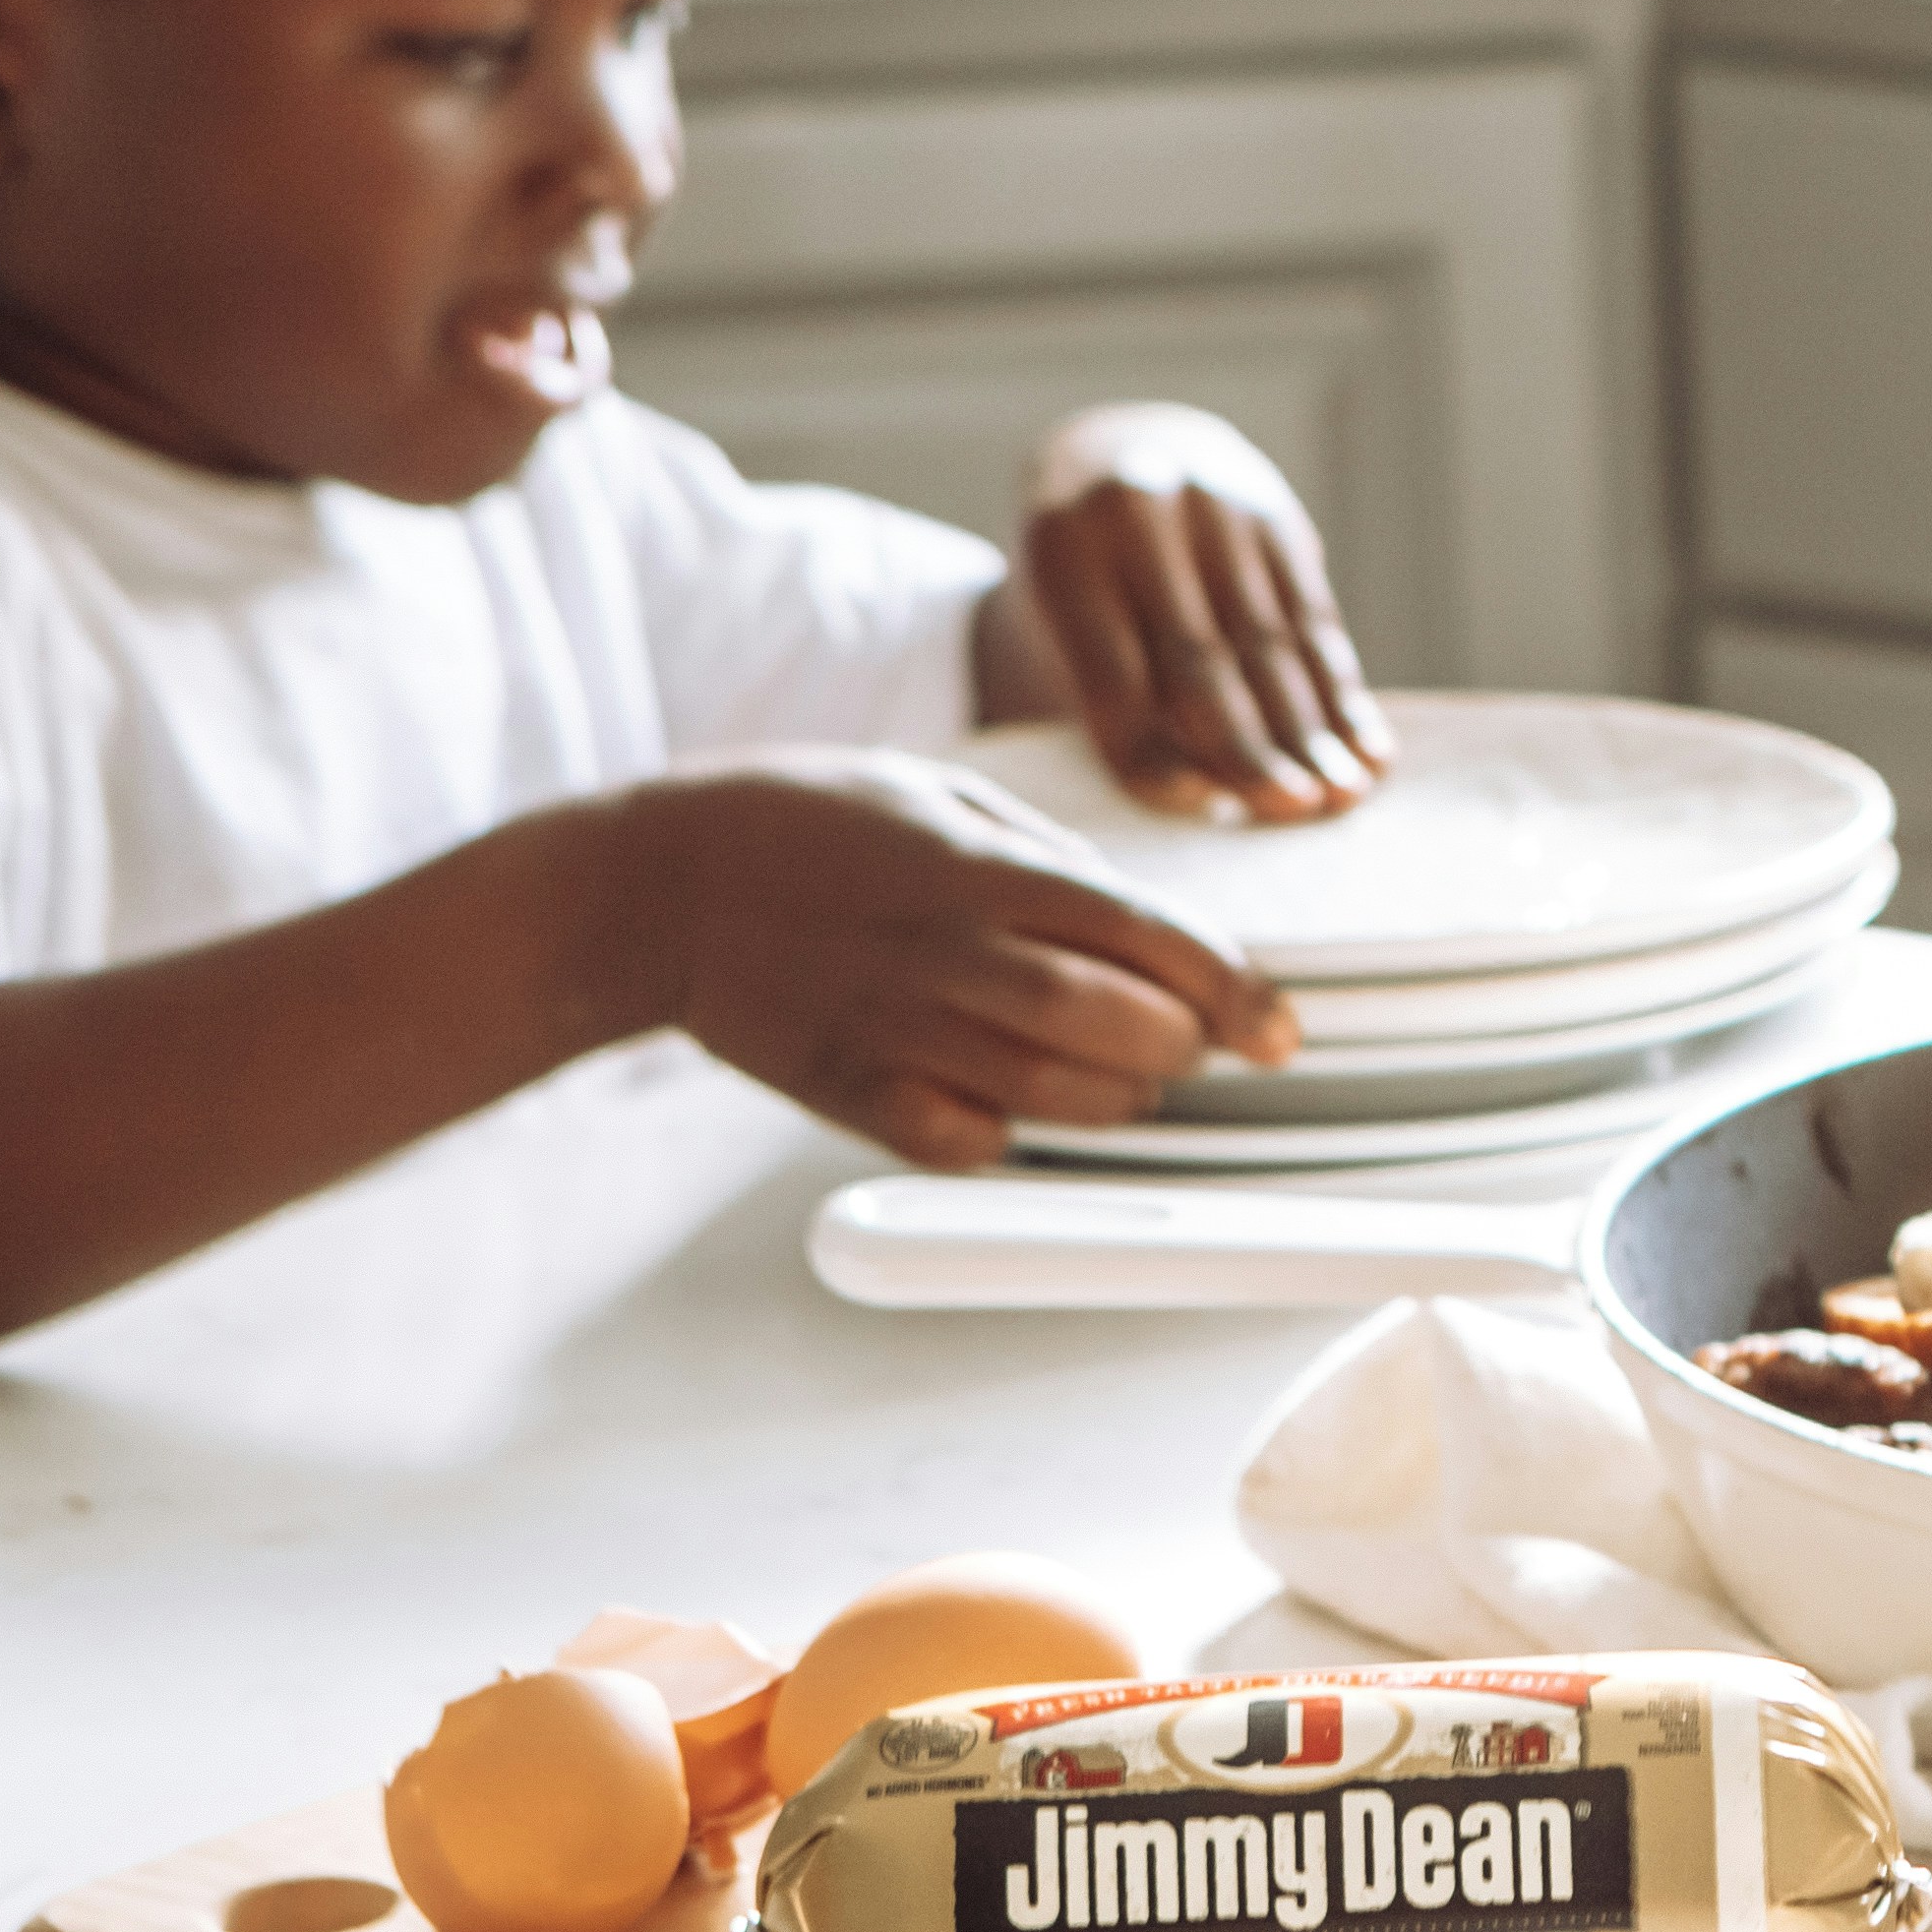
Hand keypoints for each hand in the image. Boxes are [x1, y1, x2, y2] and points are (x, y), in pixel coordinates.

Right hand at [611, 751, 1297, 1168]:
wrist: (652, 885)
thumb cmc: (802, 820)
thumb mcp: (937, 790)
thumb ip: (1045, 852)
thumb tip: (1136, 909)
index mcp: (984, 867)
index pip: (1148, 935)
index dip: (1234, 990)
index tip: (1280, 1027)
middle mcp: (949, 950)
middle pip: (1115, 1024)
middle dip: (1181, 1045)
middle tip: (1191, 1042)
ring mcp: (895, 1025)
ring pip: (1053, 1093)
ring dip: (1116, 1098)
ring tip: (1127, 1077)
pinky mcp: (845, 1087)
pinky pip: (960, 1141)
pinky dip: (1010, 1137)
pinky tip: (1015, 1105)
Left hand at [1009, 403, 1392, 821]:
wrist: (1119, 455)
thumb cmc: (1080, 573)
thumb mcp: (1059, 616)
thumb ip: (1111, 693)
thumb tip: (1208, 792)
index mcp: (1062, 549)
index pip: (1112, 671)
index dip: (1153, 749)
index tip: (1202, 805)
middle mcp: (1140, 516)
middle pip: (1200, 658)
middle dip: (1252, 743)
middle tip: (1293, 808)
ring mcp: (1217, 507)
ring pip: (1269, 641)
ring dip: (1313, 726)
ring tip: (1343, 793)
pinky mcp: (1277, 517)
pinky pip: (1312, 617)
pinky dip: (1342, 688)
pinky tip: (1368, 745)